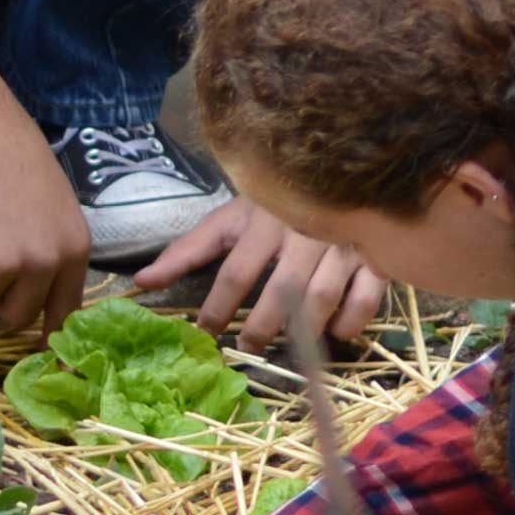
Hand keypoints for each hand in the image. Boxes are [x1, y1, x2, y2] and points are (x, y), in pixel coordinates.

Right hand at [0, 107, 92, 330]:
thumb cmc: (10, 153)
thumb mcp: (53, 204)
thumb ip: (51, 248)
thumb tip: (41, 293)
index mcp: (74, 248)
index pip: (66, 311)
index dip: (50, 337)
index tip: (48, 365)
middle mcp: (44, 261)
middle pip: (16, 316)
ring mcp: (2, 262)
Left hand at [138, 198, 386, 350]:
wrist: (336, 165)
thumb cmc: (274, 203)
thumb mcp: (229, 219)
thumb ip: (187, 251)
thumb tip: (139, 282)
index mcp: (264, 220)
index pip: (235, 272)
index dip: (218, 308)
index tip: (205, 332)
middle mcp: (304, 231)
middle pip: (281, 290)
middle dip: (261, 326)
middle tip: (247, 346)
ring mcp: (344, 243)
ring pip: (323, 297)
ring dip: (304, 329)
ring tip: (288, 349)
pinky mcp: (375, 255)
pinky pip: (367, 297)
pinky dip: (351, 321)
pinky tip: (335, 333)